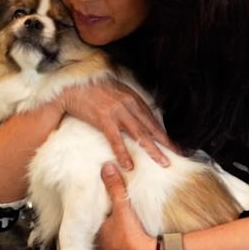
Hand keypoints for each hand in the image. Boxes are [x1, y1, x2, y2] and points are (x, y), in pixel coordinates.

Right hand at [58, 80, 174, 169]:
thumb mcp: (115, 92)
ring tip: (162, 163)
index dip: (164, 133)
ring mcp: (117, 111)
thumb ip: (127, 103)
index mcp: (132, 97)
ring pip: (139, 134)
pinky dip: (123, 153)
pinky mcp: (103, 118)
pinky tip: (129, 165)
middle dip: (166, 143)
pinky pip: (115, 139)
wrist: (71, 85)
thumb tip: (137, 118)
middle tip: (177, 156)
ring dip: (153, 149)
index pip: (152, 118)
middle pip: (151, 127)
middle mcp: (128, 103)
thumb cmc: (91, 89)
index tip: (175, 145)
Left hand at [95, 162, 156, 249]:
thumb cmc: (133, 235)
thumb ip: (115, 188)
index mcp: (95, 238)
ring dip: (113, 244)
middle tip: (110, 224)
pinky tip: (130, 249)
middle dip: (104, 232)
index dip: (95, 219)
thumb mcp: (123, 207)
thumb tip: (107, 168)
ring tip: (120, 236)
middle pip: (99, 239)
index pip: (90, 226)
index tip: (99, 214)